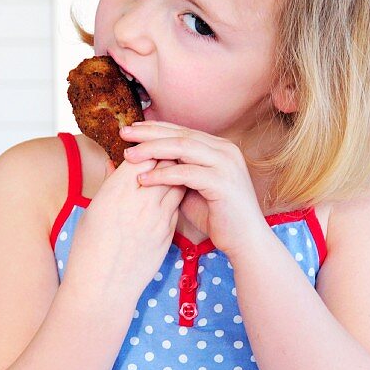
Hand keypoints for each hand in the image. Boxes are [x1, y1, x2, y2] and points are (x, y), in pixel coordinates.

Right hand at [71, 151, 184, 298]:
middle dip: (164, 156)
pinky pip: (177, 205)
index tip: (143, 148)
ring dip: (173, 174)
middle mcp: (140, 201)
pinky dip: (174, 195)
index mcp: (117, 191)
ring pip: (177, 182)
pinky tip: (167, 197)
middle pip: (166, 163)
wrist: (103, 287)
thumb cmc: (90, 248)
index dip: (146, 148)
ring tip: (168, 173)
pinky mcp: (168, 232)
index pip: (144, 154)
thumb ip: (112, 185)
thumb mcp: (94, 210)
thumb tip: (120, 166)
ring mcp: (158, 217)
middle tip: (161, 154)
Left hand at [120, 121, 266, 256]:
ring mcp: (226, 164)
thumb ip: (174, 173)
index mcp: (219, 147)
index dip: (154, 128)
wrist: (245, 240)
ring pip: (182, 147)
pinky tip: (143, 179)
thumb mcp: (191, 189)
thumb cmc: (216, 217)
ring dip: (152, 150)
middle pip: (180, 133)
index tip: (130, 130)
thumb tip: (143, 165)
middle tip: (124, 133)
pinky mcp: (222, 182)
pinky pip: (186, 173)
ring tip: (129, 156)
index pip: (182, 130)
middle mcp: (225, 150)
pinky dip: (162, 175)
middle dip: (149, 133)